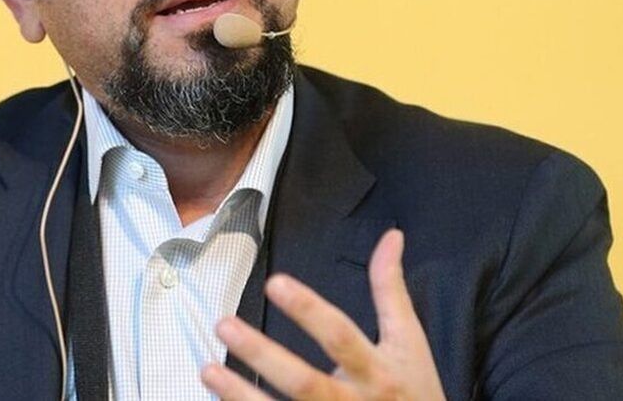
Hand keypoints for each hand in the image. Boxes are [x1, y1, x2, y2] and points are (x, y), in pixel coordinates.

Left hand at [202, 229, 445, 399]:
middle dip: (263, 355)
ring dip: (241, 395)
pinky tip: (220, 397)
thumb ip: (391, 290)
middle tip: (224, 325)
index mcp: (377, 371)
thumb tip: (391, 237)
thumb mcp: (409, 341)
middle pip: (304, 382)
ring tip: (207, 370)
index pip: (340, 336)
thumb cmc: (414, 392)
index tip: (275, 283)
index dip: (308, 310)